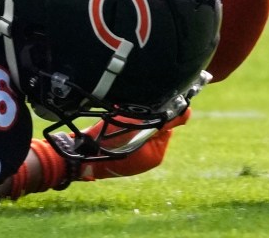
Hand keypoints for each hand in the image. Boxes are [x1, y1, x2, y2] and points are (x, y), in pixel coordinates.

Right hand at [70, 108, 186, 180]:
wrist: (81, 155)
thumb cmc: (111, 140)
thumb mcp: (140, 126)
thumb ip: (165, 120)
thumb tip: (188, 112)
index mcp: (156, 154)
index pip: (165, 125)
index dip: (155, 114)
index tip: (141, 109)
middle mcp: (146, 158)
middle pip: (151, 127)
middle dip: (140, 117)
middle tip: (126, 115)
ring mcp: (132, 158)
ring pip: (137, 130)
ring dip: (129, 121)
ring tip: (116, 120)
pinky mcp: (119, 155)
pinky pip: (125, 136)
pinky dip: (119, 128)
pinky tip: (110, 125)